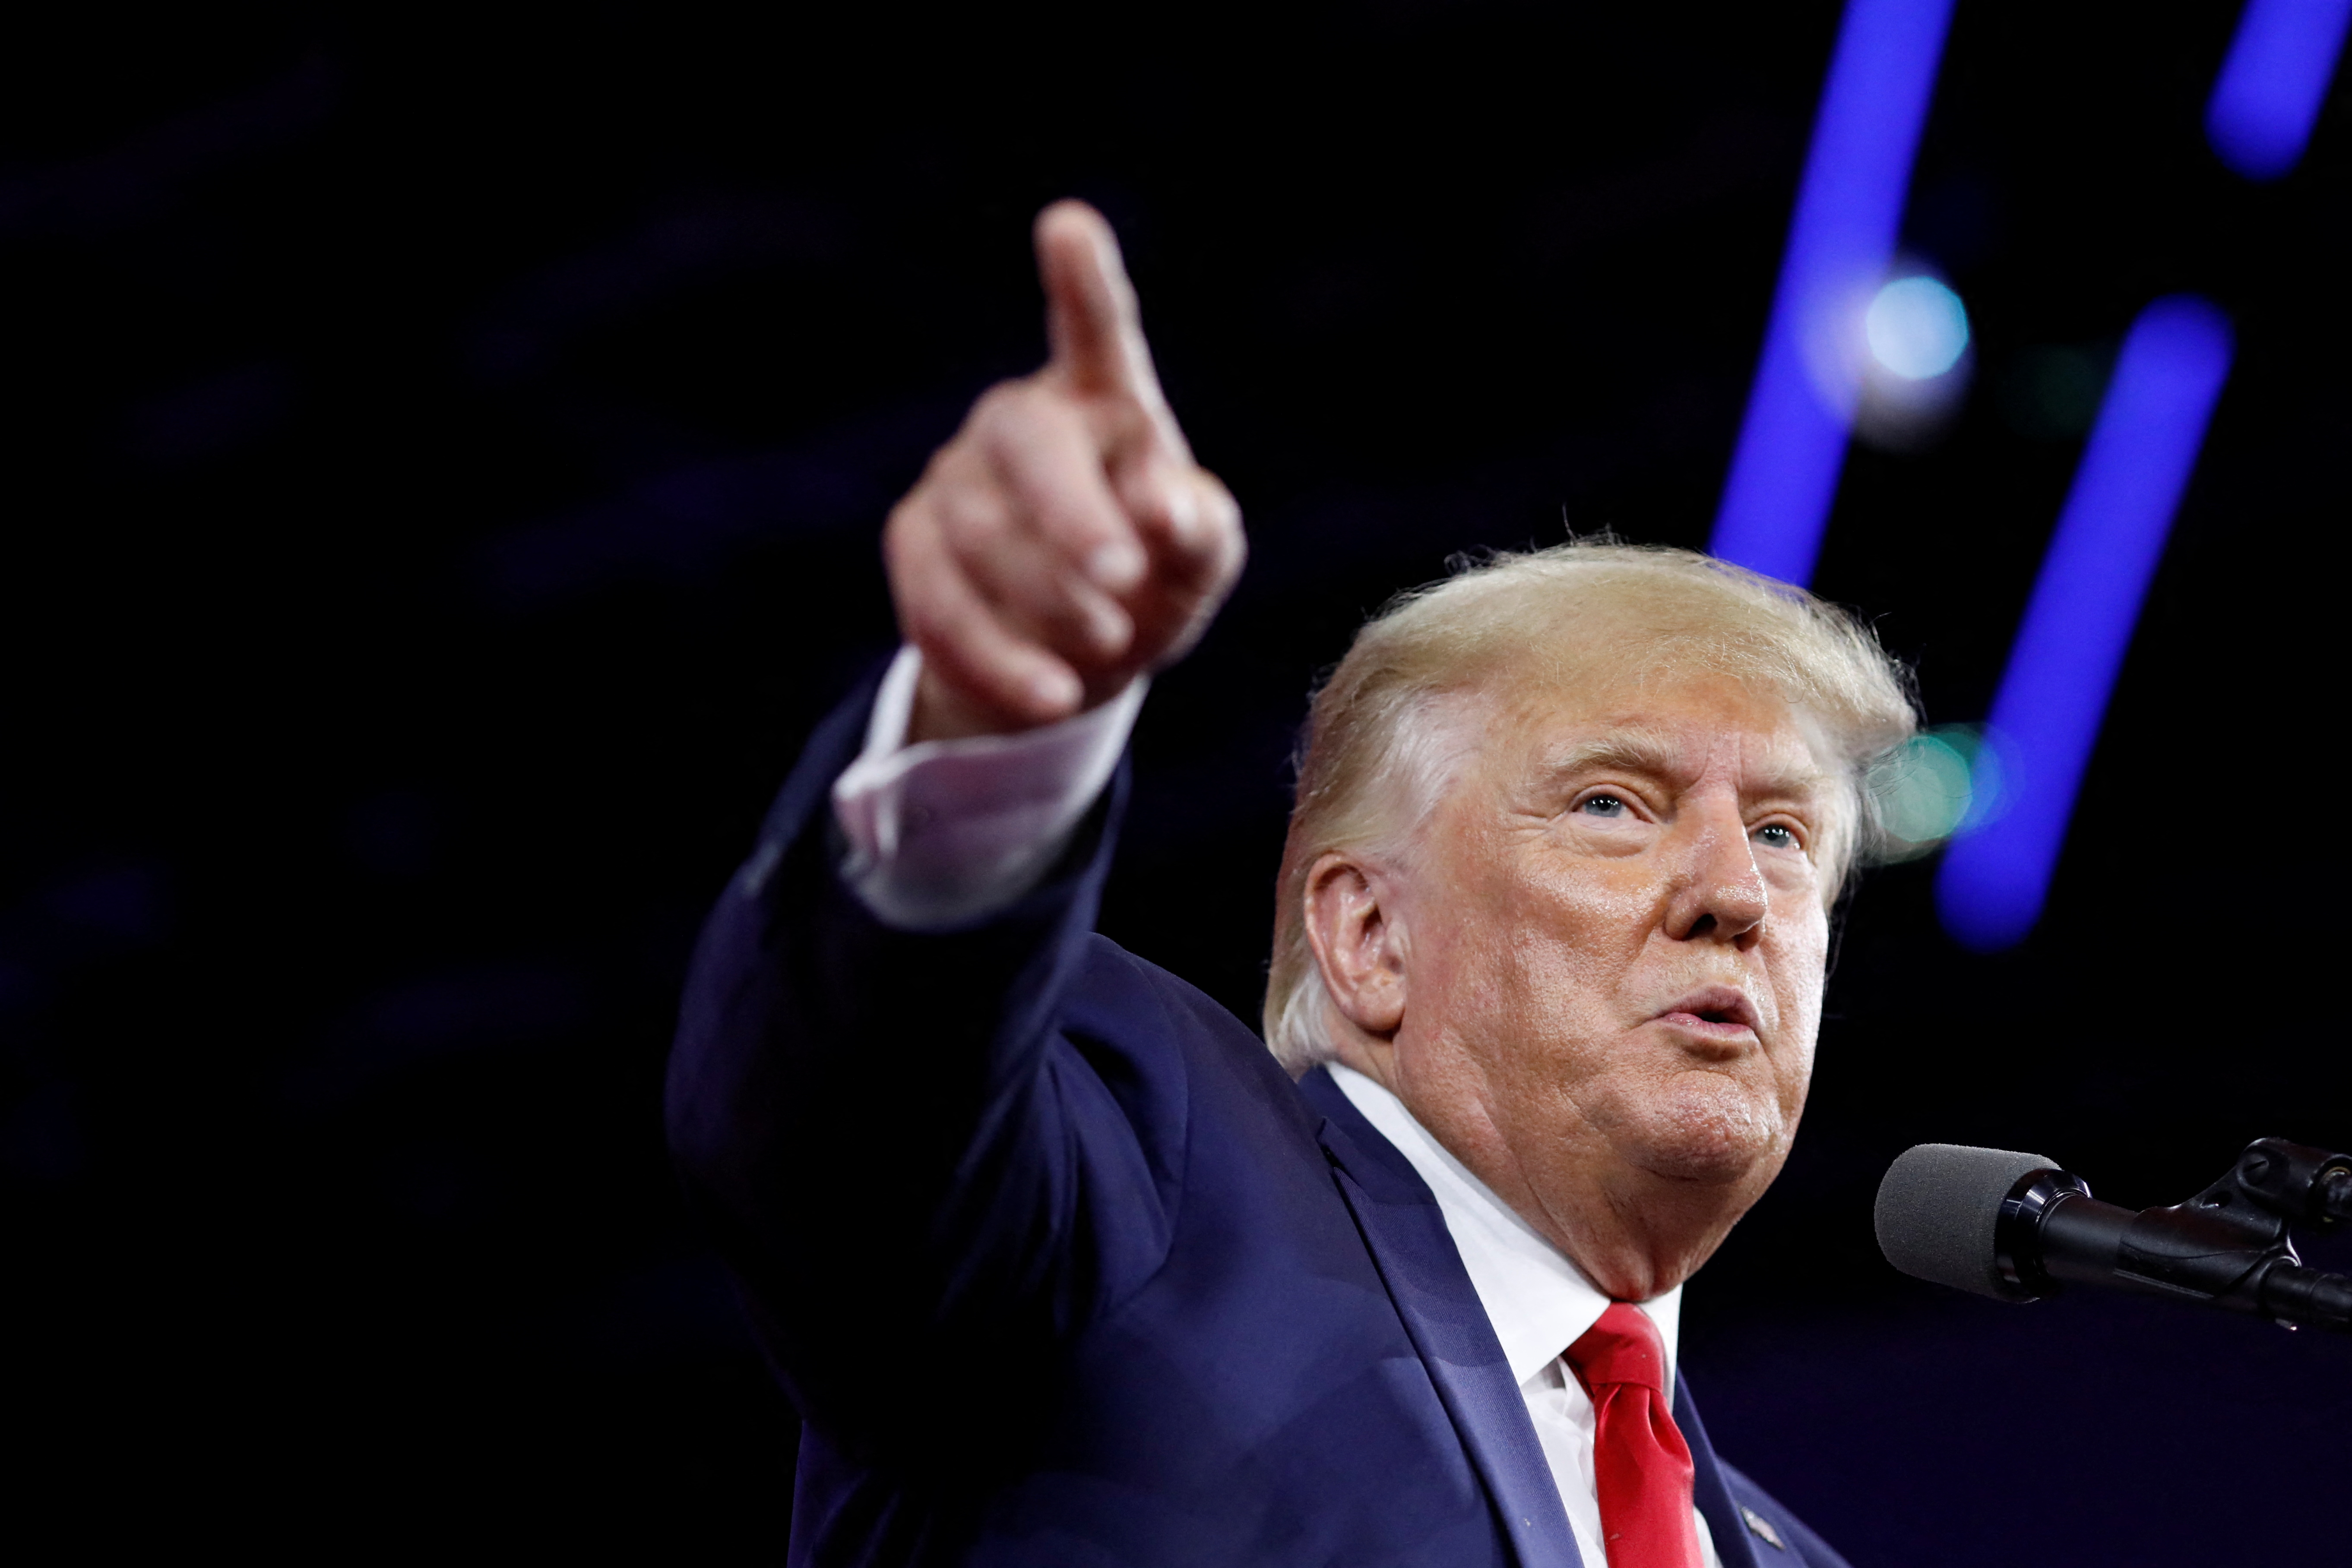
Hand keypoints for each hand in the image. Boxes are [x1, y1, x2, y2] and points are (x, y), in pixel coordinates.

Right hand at [883, 201, 1244, 741]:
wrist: (1078, 653)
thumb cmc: (1155, 578)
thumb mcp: (1200, 557)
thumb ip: (1197, 526)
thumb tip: (1163, 507)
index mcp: (1104, 402)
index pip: (1094, 333)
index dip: (1082, 283)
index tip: (1067, 225)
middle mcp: (1020, 423)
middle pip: (1028, 447)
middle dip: (1073, 518)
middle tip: (1122, 584)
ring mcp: (956, 479)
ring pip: (982, 537)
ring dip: (1048, 603)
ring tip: (1106, 649)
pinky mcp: (914, 546)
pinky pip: (939, 603)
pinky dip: (999, 656)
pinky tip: (1051, 693)